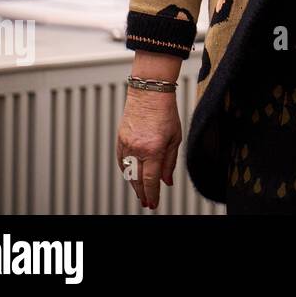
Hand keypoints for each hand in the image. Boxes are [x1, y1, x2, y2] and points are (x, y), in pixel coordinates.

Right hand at [116, 88, 181, 210]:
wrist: (149, 94)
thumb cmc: (165, 112)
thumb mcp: (175, 138)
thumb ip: (170, 162)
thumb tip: (167, 181)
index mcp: (153, 149)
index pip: (151, 180)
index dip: (152, 194)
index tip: (153, 203)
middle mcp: (137, 149)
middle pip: (137, 180)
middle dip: (143, 193)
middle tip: (147, 202)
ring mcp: (126, 145)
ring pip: (128, 173)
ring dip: (134, 185)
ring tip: (141, 192)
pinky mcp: (120, 140)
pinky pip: (122, 162)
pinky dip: (127, 172)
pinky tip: (132, 177)